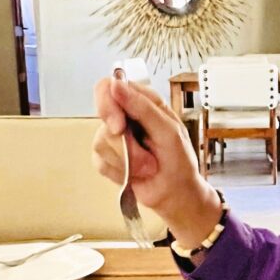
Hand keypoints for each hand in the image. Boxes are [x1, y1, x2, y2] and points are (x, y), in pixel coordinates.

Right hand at [92, 78, 219, 239]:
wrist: (176, 195)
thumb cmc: (179, 162)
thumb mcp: (169, 131)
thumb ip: (143, 107)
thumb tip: (117, 85)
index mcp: (143, 102)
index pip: (110, 86)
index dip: (108, 102)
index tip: (119, 125)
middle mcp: (126, 116)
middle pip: (102, 113)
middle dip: (122, 141)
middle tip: (141, 157)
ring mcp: (115, 137)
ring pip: (101, 141)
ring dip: (129, 161)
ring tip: (149, 167)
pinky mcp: (107, 158)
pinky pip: (100, 161)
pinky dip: (120, 171)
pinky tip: (135, 174)